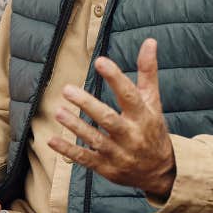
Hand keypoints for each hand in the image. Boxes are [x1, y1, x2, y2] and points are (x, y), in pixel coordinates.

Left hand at [48, 38, 175, 197]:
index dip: (115, 78)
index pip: (129, 95)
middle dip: (88, 105)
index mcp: (143, 116)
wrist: (160, 171)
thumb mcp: (153, 101)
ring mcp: (118, 153)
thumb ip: (147, 72)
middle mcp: (131, 136)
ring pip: (95, 139)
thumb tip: (149, 41)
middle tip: (67, 89)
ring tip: (59, 111)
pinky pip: (85, 158)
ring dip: (76, 126)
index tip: (100, 61)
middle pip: (108, 119)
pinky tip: (51, 140)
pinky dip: (68, 150)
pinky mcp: (106, 167)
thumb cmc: (152, 128)